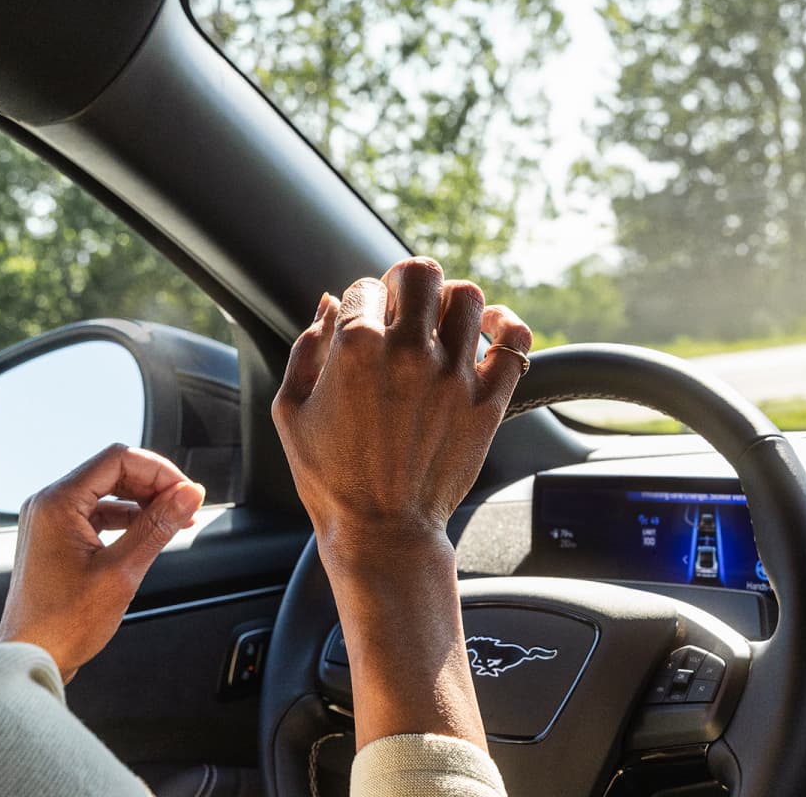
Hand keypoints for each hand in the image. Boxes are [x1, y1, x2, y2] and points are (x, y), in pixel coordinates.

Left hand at [0, 444, 204, 682]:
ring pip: (107, 491)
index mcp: (57, 503)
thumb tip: (189, 495)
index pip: (118, 459)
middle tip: (186, 506)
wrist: (30, 658)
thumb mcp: (122, 572)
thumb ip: (158, 527)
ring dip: (143, 502)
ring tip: (175, 521)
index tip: (187, 492)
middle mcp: (48, 503)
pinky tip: (149, 534)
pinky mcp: (55, 538)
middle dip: (154, 485)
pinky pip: (96, 513)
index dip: (160, 470)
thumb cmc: (63, 624)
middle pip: (112, 471)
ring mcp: (49, 520)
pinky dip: (126, 519)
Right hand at [271, 257, 532, 561]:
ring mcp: (454, 376)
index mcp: (356, 349)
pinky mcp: (487, 401)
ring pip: (467, 296)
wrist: (382, 532)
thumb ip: (306, 347)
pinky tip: (488, 329)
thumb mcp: (291, 410)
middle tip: (401, 307)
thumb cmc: (330, 477)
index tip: (360, 324)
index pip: (364, 287)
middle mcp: (409, 353)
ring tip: (438, 322)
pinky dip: (505, 325)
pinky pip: (514, 341)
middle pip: (421, 274)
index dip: (358, 301)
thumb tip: (328, 302)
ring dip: (449, 301)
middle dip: (405, 282)